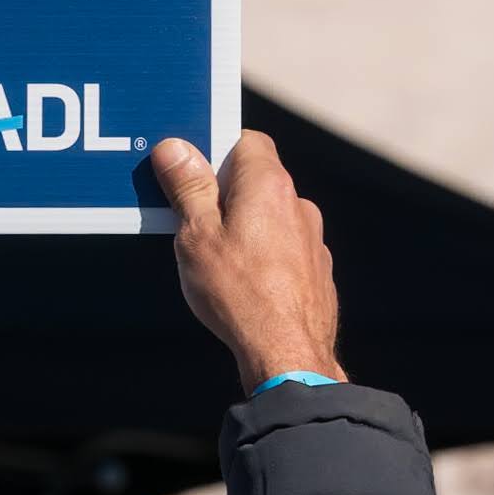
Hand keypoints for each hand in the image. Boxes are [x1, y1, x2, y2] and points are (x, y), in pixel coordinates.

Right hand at [151, 131, 344, 394]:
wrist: (288, 353)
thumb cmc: (239, 294)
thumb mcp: (197, 236)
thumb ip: (188, 189)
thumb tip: (176, 148)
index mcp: (268, 185)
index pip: (245, 141)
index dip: (214, 150)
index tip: (188, 173)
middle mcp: (297, 204)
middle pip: (256, 180)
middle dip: (223, 193)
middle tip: (190, 220)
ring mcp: (312, 238)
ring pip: (270, 217)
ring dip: (244, 226)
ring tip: (214, 259)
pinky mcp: (316, 270)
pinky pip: (284, 248)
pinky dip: (263, 254)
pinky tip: (242, 283)